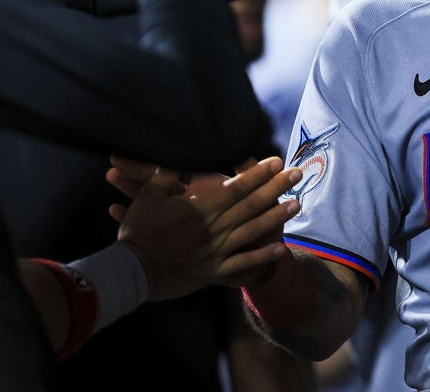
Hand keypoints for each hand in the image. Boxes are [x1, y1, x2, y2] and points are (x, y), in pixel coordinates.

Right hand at [106, 155, 302, 300]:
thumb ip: (167, 176)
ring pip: (252, 231)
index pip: (237, 187)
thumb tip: (181, 157)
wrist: (131, 272)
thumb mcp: (149, 197)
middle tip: (298, 174)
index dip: (259, 173)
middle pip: (251, 205)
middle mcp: (214, 228)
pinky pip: (242, 264)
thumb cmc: (139, 232)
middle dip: (276, 188)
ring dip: (276, 218)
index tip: (277, 161)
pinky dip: (261, 257)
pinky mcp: (213, 272)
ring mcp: (216, 251)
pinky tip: (280, 250)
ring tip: (296, 204)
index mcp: (202, 209)